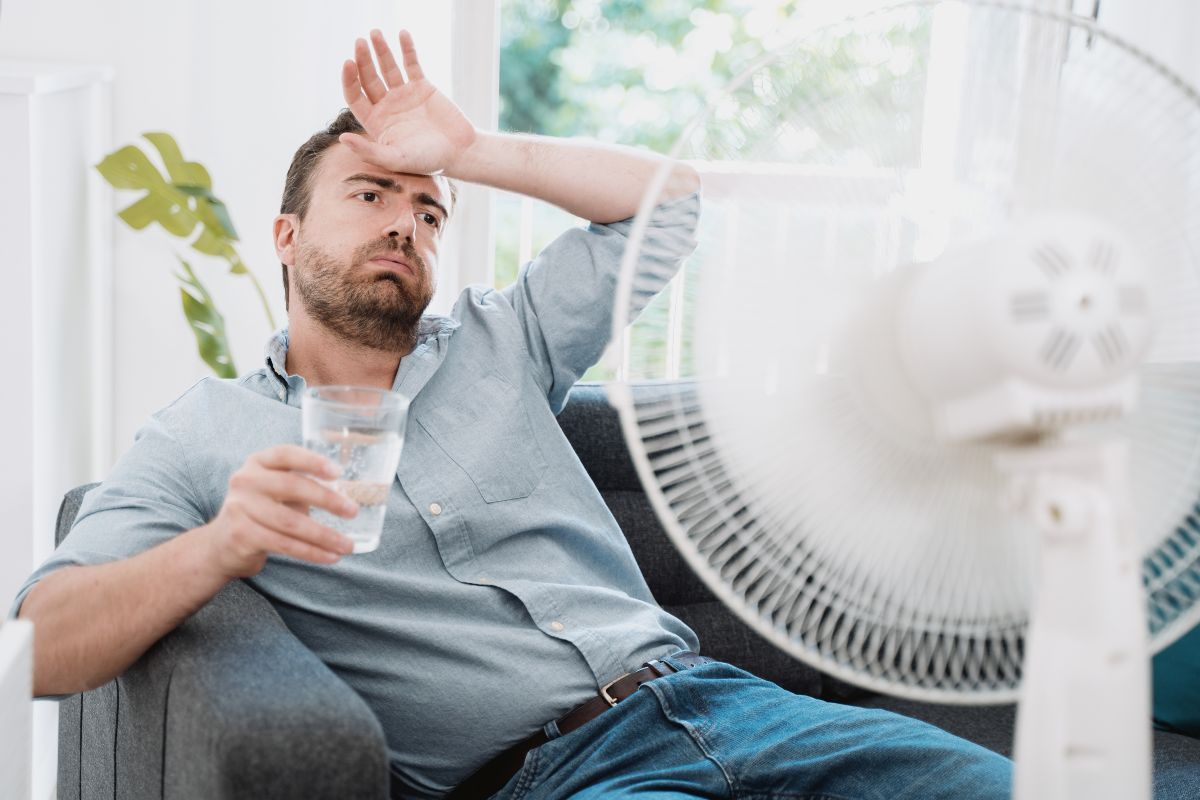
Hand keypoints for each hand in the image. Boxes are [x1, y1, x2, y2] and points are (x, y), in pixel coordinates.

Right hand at [205, 445, 358, 578]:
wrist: (221, 545)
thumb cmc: (262, 511)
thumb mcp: (276, 490)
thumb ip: (303, 485)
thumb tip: (349, 497)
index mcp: (258, 462)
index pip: (286, 454)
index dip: (312, 461)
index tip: (338, 472)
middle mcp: (246, 480)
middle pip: (292, 486)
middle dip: (327, 500)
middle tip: (353, 512)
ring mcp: (240, 508)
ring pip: (291, 522)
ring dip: (324, 535)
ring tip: (348, 545)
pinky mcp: (242, 535)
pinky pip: (284, 544)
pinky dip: (311, 552)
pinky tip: (330, 556)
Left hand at [340, 29, 476, 175]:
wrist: (459, 152)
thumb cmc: (427, 160)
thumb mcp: (395, 159)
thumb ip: (368, 151)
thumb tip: (342, 138)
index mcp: (376, 122)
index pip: (355, 96)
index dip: (349, 80)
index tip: (348, 63)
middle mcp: (387, 106)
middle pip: (369, 78)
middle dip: (363, 60)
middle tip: (360, 42)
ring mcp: (404, 94)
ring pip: (388, 67)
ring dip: (381, 50)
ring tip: (375, 33)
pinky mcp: (423, 87)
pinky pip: (412, 64)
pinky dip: (407, 49)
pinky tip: (402, 34)